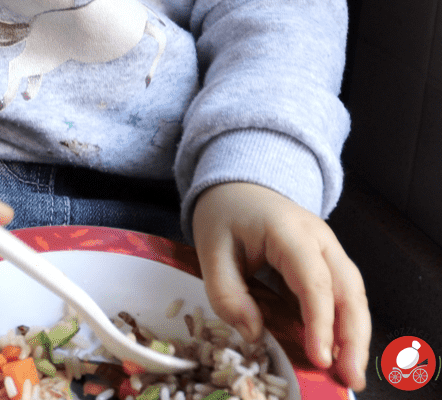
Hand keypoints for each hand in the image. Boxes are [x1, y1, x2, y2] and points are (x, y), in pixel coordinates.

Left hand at [192, 181, 369, 391]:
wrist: (238, 187)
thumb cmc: (225, 215)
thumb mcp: (210, 249)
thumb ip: (227, 293)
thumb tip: (254, 334)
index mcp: (287, 230)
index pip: (313, 279)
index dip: (319, 321)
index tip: (319, 358)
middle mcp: (319, 237)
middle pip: (347, 288)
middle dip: (353, 336)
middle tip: (349, 379)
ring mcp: (328, 248)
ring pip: (354, 292)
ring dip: (356, 335)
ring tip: (350, 375)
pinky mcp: (328, 261)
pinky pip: (344, 294)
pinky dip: (346, 325)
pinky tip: (339, 354)